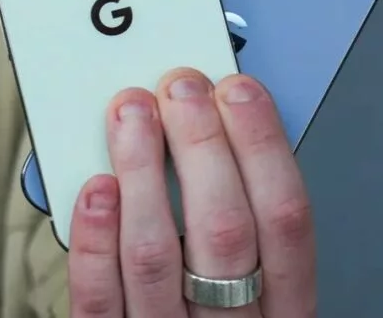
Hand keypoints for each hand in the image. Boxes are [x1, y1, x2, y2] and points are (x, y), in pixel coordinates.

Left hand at [68, 69, 315, 316]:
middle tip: (177, 87)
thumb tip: (216, 132)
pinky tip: (95, 188)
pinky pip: (98, 297)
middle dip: (201, 144)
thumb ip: (243, 222)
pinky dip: (94, 238)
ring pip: (156, 254)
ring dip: (142, 171)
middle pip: (226, 230)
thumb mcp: (257, 289)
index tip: (236, 90)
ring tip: (130, 114)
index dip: (262, 144)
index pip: (287, 218)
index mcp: (283, 309)